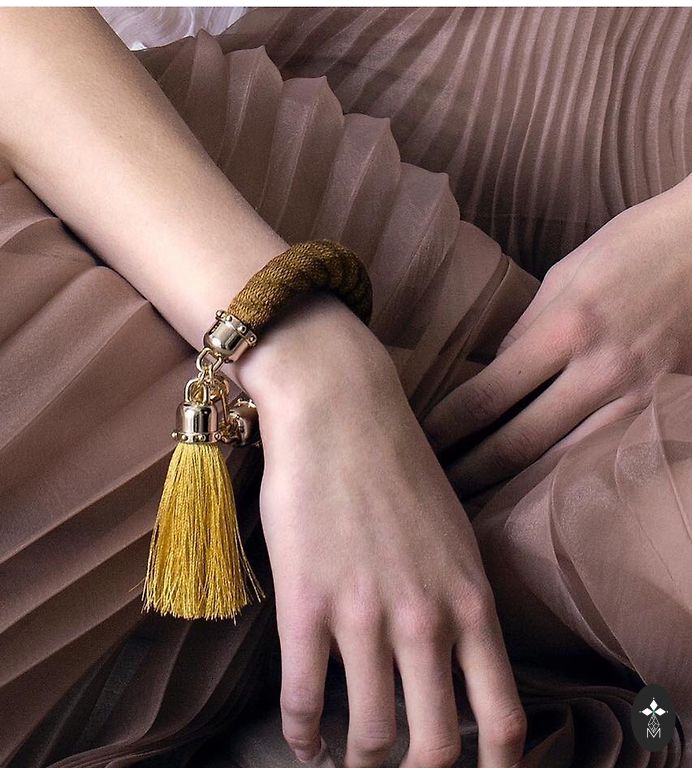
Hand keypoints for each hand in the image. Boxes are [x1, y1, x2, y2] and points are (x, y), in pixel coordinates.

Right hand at [232, 293, 526, 766]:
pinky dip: (302, 733)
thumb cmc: (398, 463)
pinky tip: (303, 738)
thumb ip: (461, 595)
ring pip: (370, 735)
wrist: (341, 409)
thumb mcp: (455, 531)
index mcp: (471, 600)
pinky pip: (304, 698)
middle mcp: (426, 618)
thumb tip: (456, 654)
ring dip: (358, 760)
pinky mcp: (306, 603)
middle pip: (436, 748)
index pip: (504, 719)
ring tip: (348, 758)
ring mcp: (364, 614)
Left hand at [426, 176, 691, 495]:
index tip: (419, 443)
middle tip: (436, 491)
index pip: (489, 395)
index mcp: (567, 328)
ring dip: (515, 489)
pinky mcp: (663, 411)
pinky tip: (538, 495)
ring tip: (476, 505)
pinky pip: (604, 457)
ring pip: (563, 464)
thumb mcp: (563, 278)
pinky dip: (565, 479)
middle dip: (471, 473)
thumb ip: (525, 334)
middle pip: (520, 443)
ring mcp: (638, 398)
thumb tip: (493, 379)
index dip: (448, 428)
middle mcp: (602, 372)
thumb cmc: (630, 250)